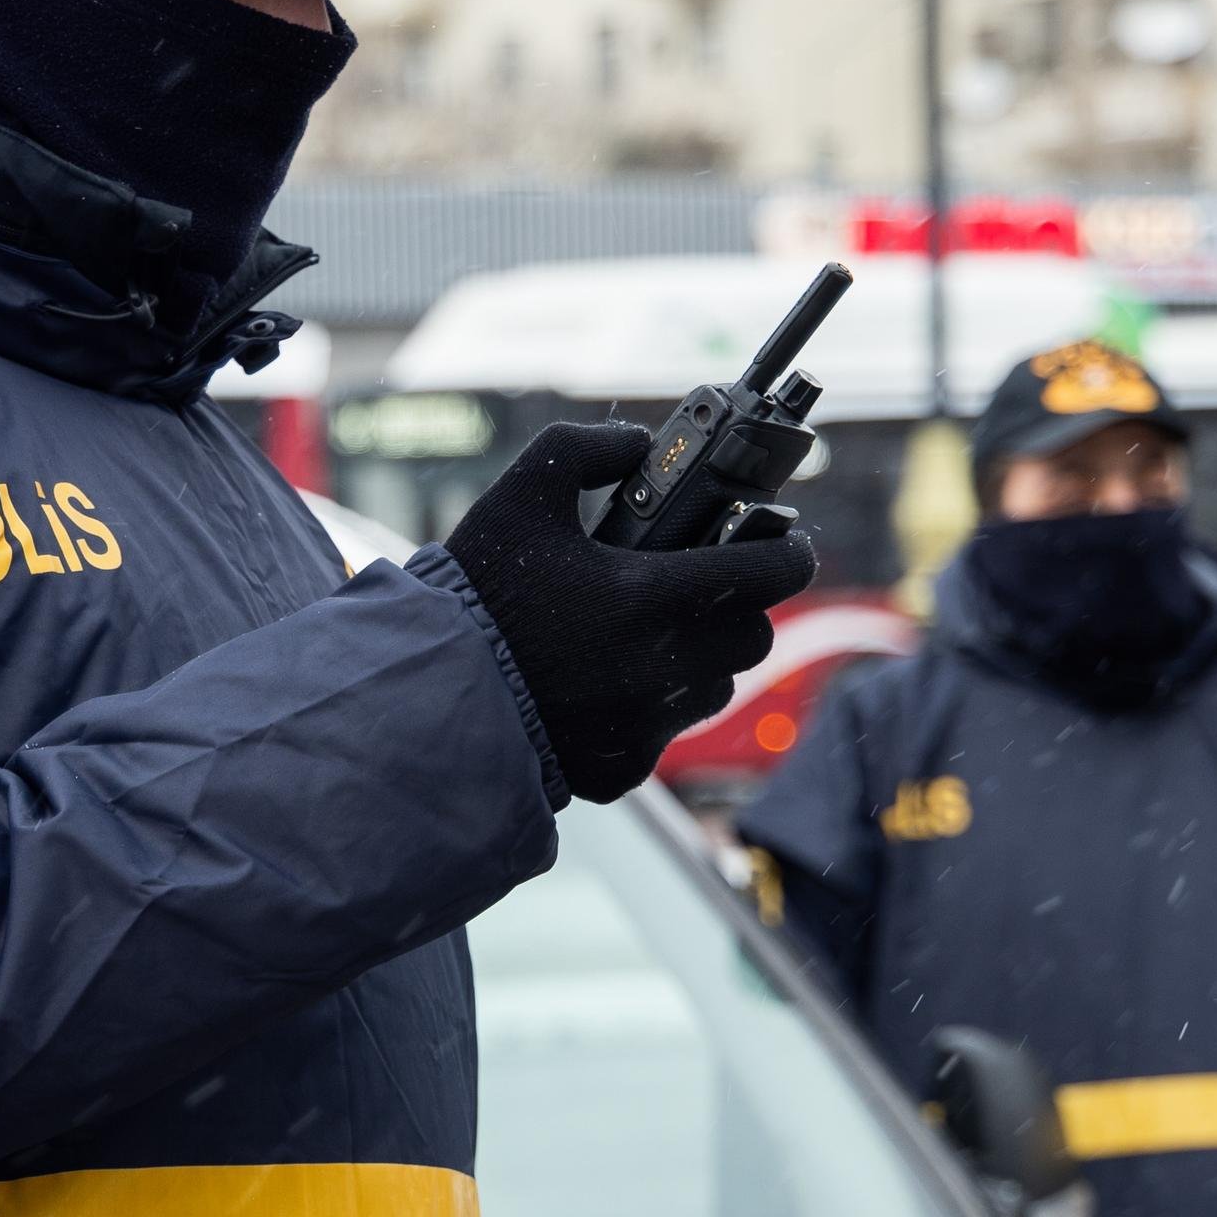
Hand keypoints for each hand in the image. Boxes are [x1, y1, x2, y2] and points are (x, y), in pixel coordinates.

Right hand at [440, 423, 816, 803]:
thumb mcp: (524, 492)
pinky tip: (603, 686)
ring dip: (700, 659)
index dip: (789, 551)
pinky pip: (664, 734)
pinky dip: (648, 709)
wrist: (427, 695)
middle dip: (740, 607)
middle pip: (754, 637)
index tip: (785, 544)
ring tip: (647, 636)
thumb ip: (588, 449)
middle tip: (703, 587)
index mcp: (652, 595)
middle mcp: (663, 667)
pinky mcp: (624, 770)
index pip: (772, 572)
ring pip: (714, 688)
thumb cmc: (477, 594)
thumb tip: (640, 445)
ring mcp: (647, 726)